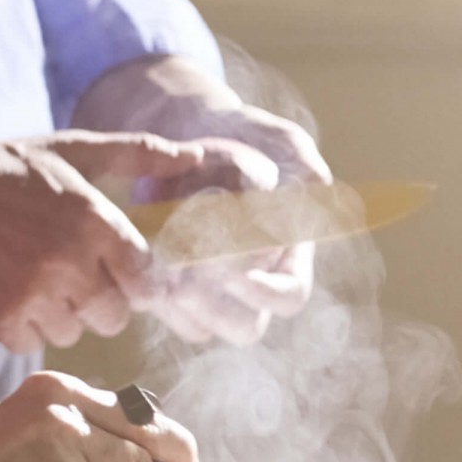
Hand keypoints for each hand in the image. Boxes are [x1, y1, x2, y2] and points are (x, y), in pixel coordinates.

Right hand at [0, 84, 206, 353]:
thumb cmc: (6, 167)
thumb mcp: (74, 151)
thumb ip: (138, 154)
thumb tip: (195, 157)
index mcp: (95, 221)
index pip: (145, 281)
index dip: (131, 278)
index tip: (112, 268)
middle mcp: (70, 262)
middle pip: (115, 316)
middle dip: (97, 298)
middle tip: (66, 270)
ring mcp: (34, 295)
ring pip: (74, 333)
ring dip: (59, 313)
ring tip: (32, 276)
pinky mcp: (0, 319)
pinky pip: (33, 343)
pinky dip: (23, 325)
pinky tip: (8, 290)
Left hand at [76, 55, 333, 344]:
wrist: (188, 134)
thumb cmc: (243, 136)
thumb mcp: (280, 140)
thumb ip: (303, 162)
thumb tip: (319, 187)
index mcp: (288, 258)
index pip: (289, 296)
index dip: (266, 291)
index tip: (235, 270)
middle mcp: (252, 286)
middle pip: (244, 327)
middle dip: (216, 303)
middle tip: (186, 269)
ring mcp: (211, 294)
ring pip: (199, 327)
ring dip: (179, 301)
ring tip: (161, 258)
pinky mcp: (171, 290)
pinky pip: (163, 313)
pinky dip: (151, 291)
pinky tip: (142, 257)